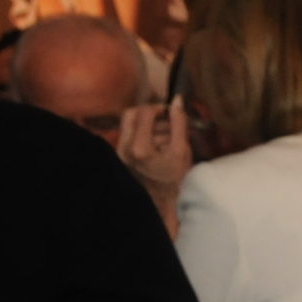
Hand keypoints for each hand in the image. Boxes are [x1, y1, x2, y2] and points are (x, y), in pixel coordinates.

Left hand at [116, 97, 191, 228]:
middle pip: (131, 114)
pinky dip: (142, 132)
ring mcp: (119, 150)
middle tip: (165, 119)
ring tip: (164, 134)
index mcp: (140, 148)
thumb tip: (177, 100)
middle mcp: (124, 147)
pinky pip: (128, 133)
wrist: (157, 201)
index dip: (160, 108)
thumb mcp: (182, 151)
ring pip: (129, 123)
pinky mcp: (119, 152)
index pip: (145, 113)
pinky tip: (156, 142)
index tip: (172, 112)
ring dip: (147, 122)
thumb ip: (179, 124)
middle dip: (150, 113)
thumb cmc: (173, 178)